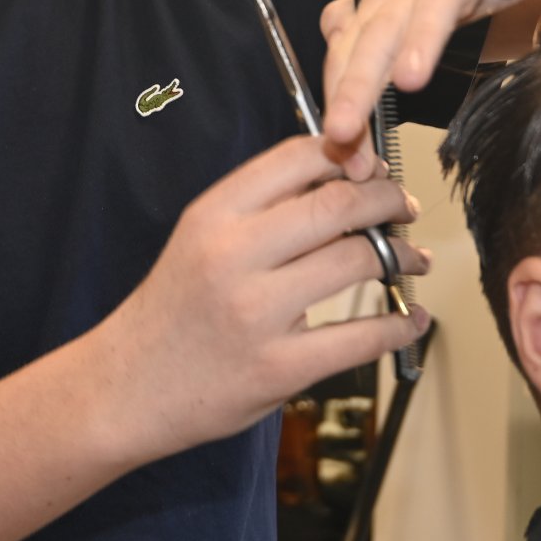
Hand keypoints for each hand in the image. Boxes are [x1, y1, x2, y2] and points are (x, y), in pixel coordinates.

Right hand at [91, 135, 428, 461]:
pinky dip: (399, 325)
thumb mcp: (200, 238)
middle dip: (387, 201)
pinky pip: (360, 338)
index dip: (350, 154)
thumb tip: (341, 178)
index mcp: (213, 214)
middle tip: (404, 209)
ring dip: (403, 257)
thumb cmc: (174, 309)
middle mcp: (232, 255)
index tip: (373, 168)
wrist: (127, 386)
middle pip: (338, 205)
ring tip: (414, 259)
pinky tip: (411, 319)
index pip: (298, 158)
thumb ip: (260, 209)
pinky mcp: (278, 368)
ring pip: (357, 261)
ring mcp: (256, 313)